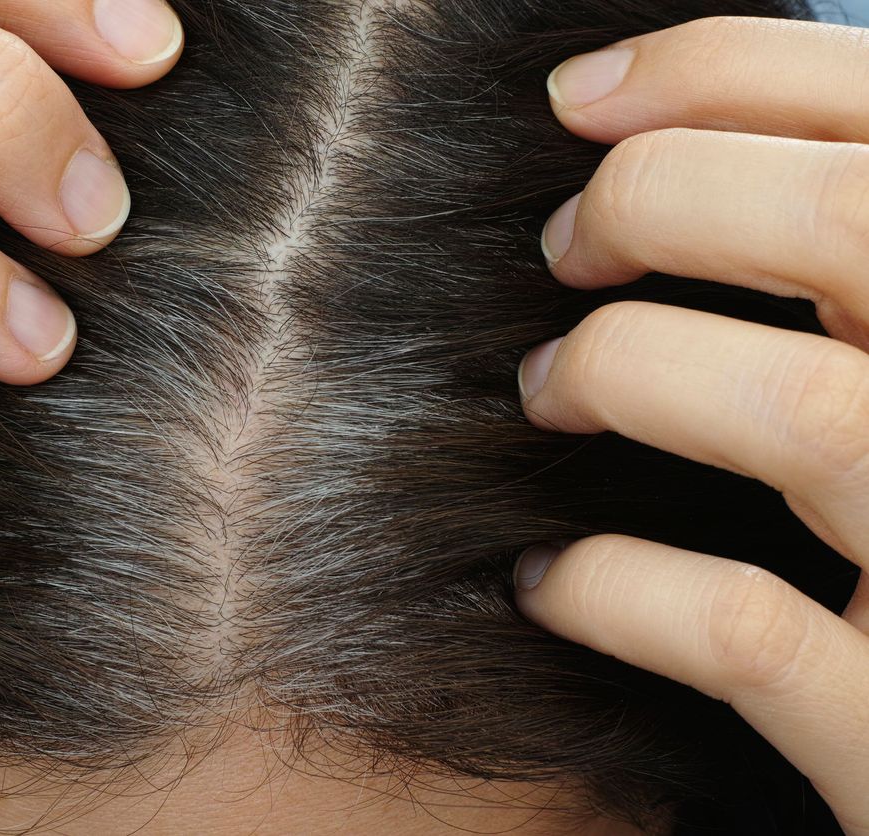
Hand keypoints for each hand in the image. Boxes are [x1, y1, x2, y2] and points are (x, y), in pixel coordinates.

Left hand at [513, 17, 868, 833]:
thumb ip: (845, 264)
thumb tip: (676, 142)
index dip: (721, 70)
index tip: (579, 97)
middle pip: (849, 224)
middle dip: (660, 197)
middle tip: (563, 245)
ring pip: (804, 417)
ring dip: (625, 375)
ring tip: (545, 391)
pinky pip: (739, 630)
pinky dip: (610, 589)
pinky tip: (542, 581)